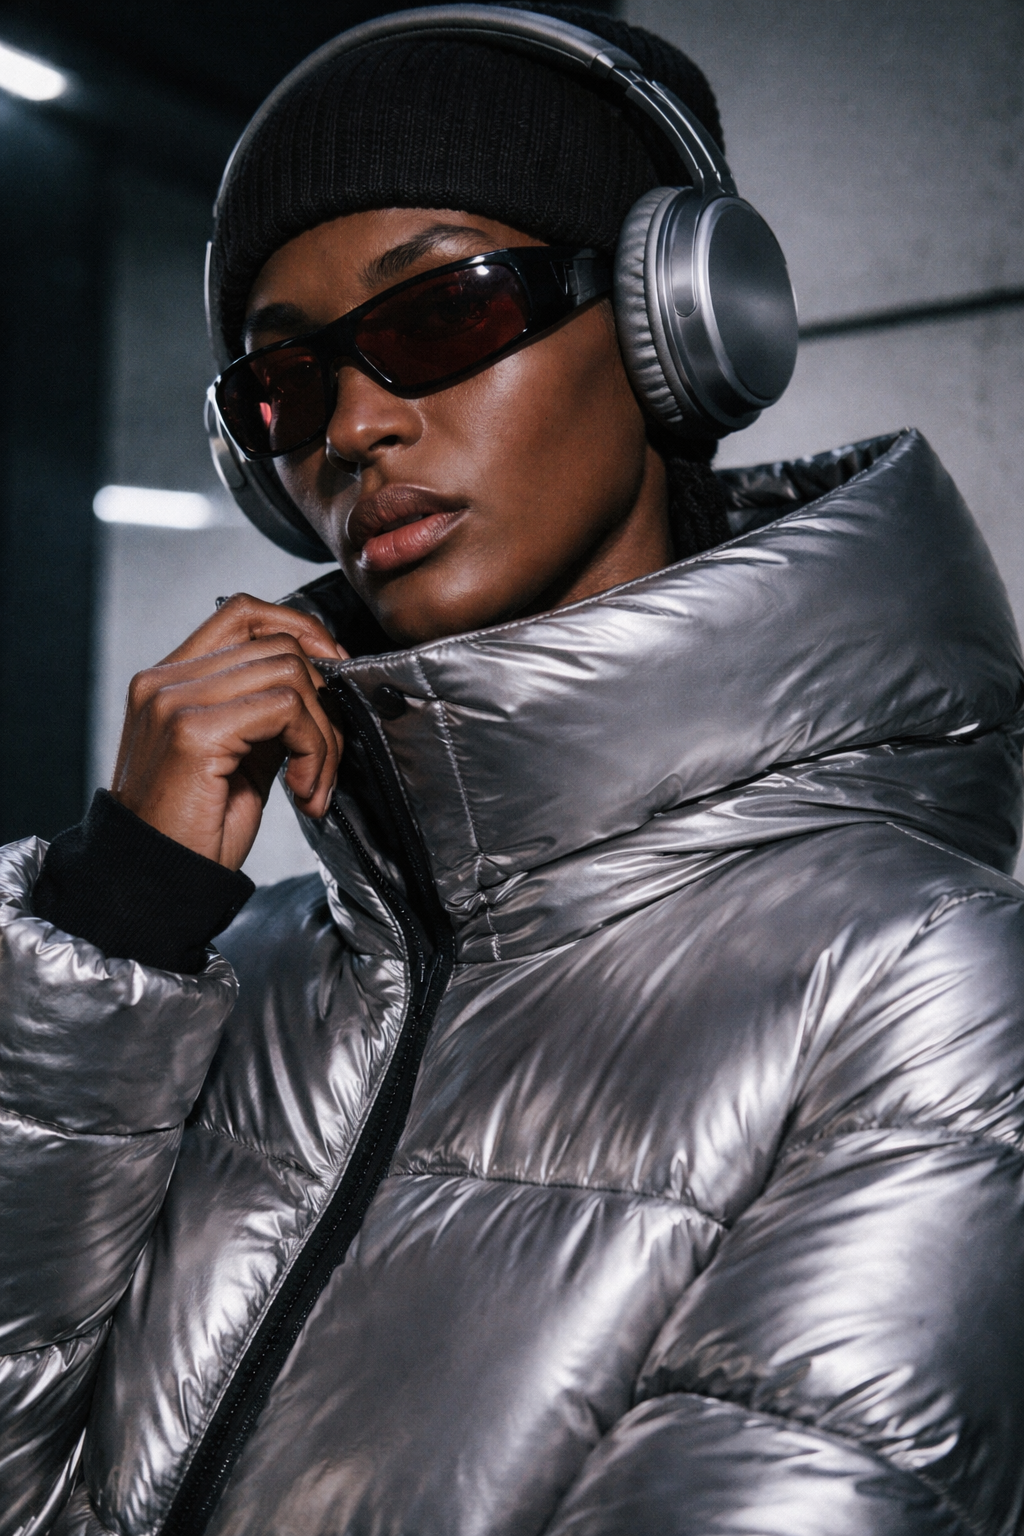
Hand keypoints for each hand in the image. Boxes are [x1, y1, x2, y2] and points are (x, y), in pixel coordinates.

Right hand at [111, 594, 347, 870]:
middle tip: (325, 761)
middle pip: (279, 644)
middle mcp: (164, 680)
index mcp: (170, 679)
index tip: (334, 679)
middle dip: (325, 703)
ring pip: (290, 673)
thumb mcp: (239, 758)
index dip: (304, 632)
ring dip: (323, 735)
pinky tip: (303, 792)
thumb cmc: (195, 832)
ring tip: (313, 784)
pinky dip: (313, 750)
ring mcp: (174, 701)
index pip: (245, 613)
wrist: (154, 885)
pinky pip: (286, 709)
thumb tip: (322, 689)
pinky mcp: (192, 731)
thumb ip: (267, 714)